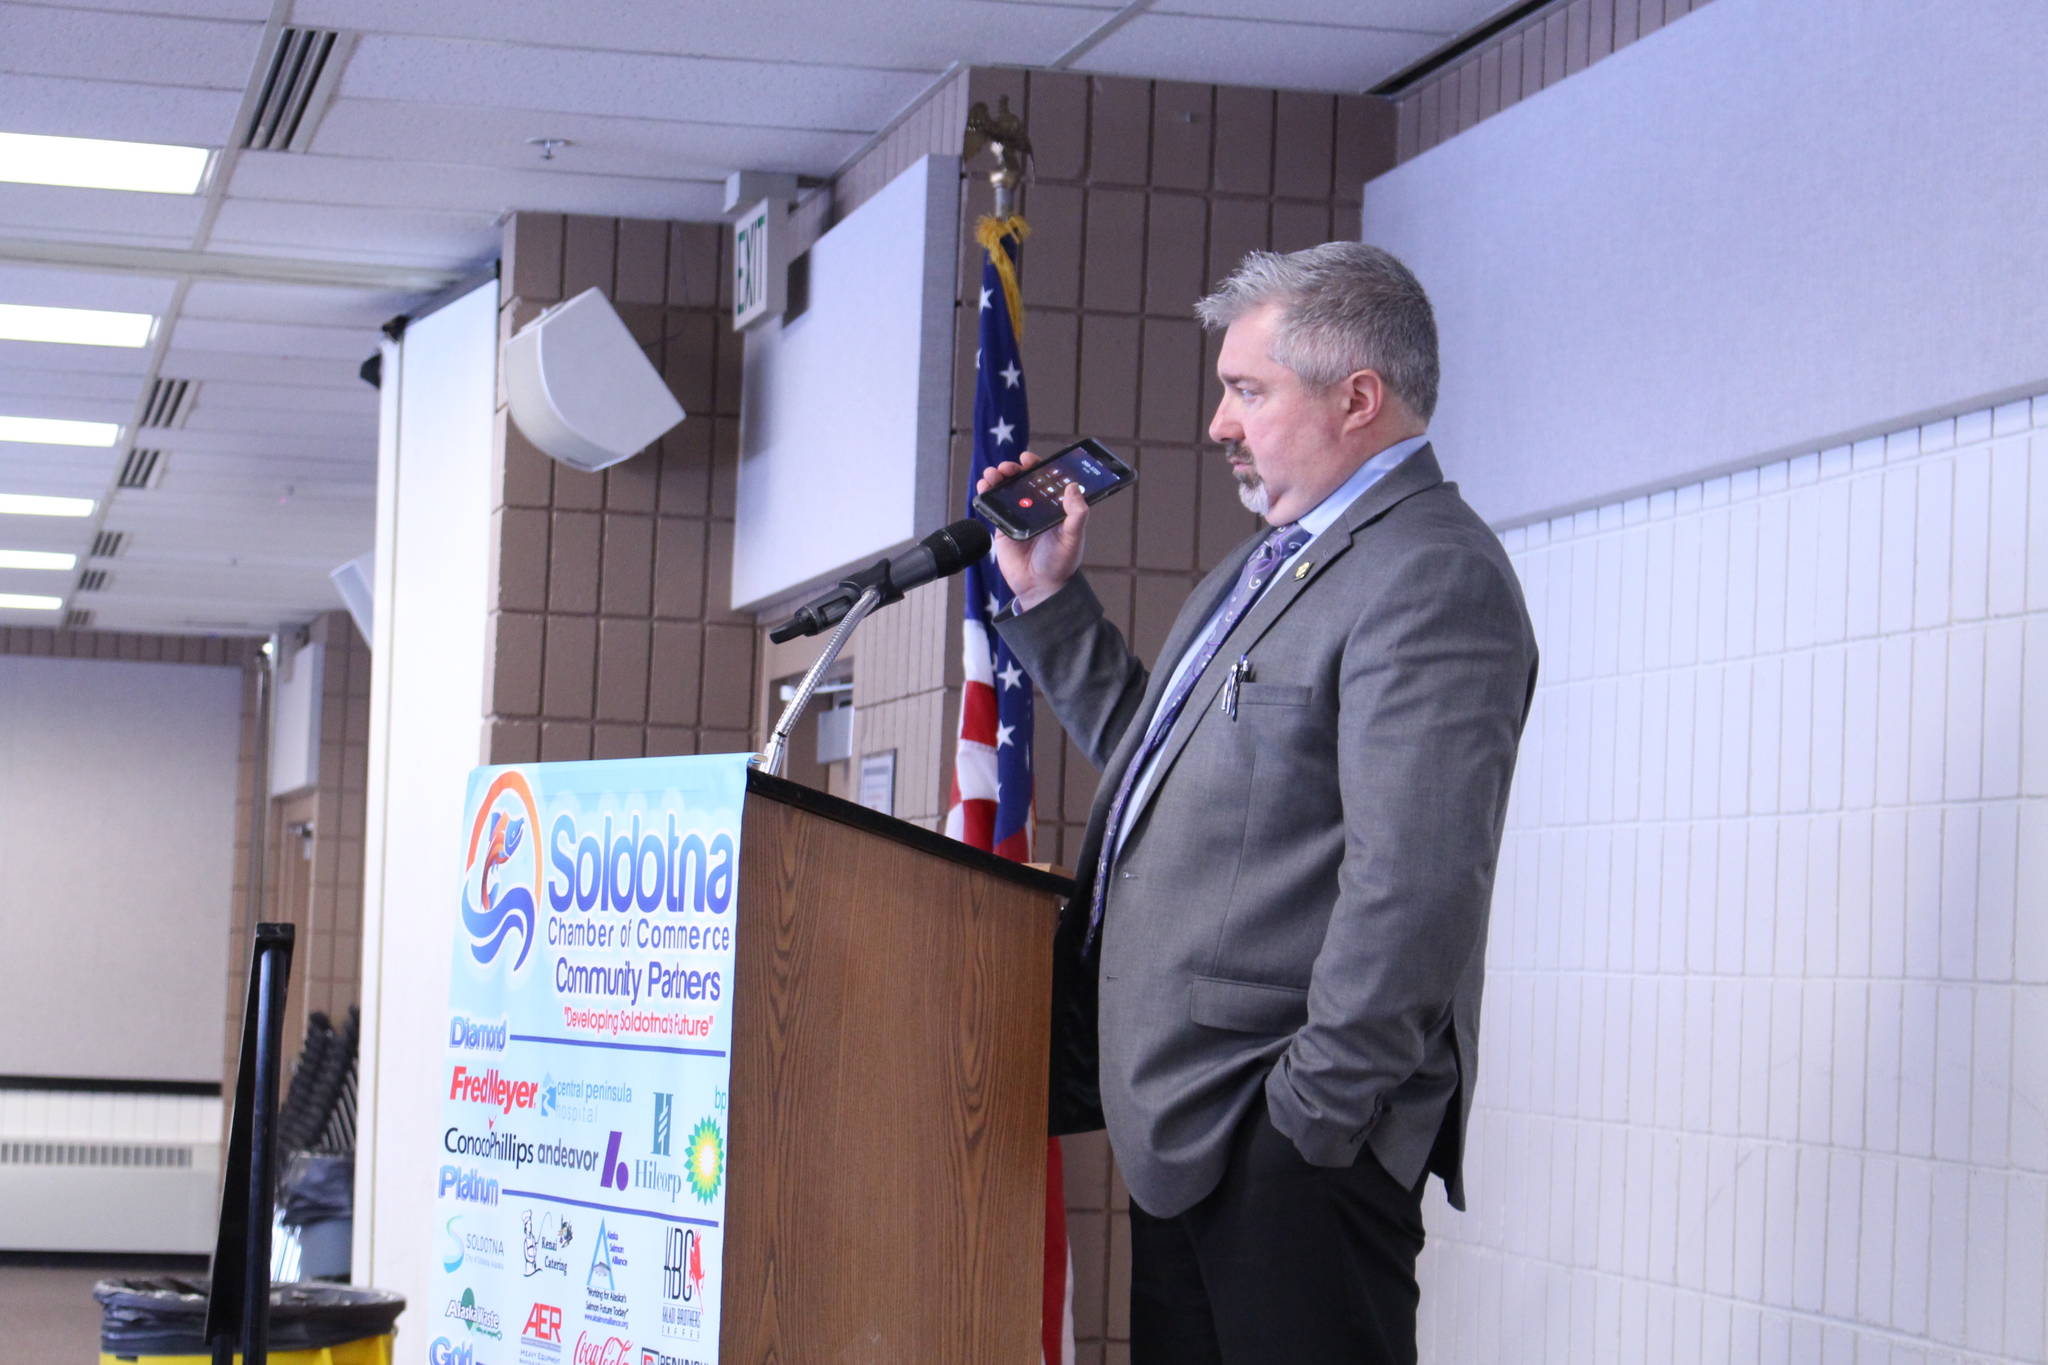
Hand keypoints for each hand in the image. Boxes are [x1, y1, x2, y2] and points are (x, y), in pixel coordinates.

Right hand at [976, 450, 1088, 610]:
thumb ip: (1077, 514)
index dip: (1036, 465)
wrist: (1040, 588)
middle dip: (1013, 469)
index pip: (1045, 479)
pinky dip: (986, 494)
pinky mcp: (1003, 527)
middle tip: (1008, 467)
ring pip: (1005, 490)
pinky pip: (993, 507)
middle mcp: (1035, 508)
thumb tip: (1073, 486)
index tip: (1028, 458)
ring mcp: (1018, 516)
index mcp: (1054, 506)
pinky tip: (984, 486)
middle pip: (1022, 480)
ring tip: (993, 474)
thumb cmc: (1061, 563)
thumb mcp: (1074, 537)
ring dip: (997, 477)